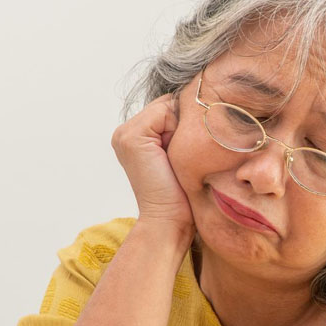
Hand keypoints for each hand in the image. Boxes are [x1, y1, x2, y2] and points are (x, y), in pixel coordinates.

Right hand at [111, 92, 193, 232]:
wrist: (169, 220)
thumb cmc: (181, 195)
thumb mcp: (179, 156)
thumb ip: (178, 130)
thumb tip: (201, 105)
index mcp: (133, 137)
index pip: (167, 109)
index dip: (185, 124)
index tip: (188, 151)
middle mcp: (124, 132)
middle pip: (167, 105)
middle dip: (183, 123)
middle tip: (184, 155)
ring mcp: (125, 134)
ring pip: (167, 107)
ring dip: (182, 127)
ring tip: (178, 157)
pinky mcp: (132, 137)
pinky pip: (164, 112)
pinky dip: (177, 129)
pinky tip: (174, 154)